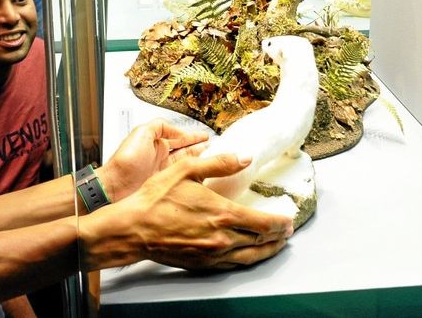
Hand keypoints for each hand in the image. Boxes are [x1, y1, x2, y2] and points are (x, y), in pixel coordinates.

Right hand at [79, 153, 292, 271]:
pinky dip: (247, 260)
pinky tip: (248, 255)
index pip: (264, 223)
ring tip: (275, 245)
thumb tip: (245, 157)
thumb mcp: (186, 170)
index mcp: (223, 214)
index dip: (281, 222)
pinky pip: (233, 265)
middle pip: (261, 241)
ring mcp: (213, 254)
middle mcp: (222, 238)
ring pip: (250, 257)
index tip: (288, 219)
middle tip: (286, 232)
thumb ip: (220, 163)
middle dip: (278, 237)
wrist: (133, 228)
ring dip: (267, 251)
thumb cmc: (155, 200)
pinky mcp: (202, 264)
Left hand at [96, 120, 208, 201]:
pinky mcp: (167, 189)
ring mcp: (166, 175)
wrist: (115, 187)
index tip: (207, 136)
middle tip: (219, 149)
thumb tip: (177, 129)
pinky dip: (196, 178)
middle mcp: (163, 160)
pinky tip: (205, 178)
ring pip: (189, 166)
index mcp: (157, 145)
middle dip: (202, 150)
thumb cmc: (124, 162)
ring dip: (202, 163)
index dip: (194, 137)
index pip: (181, 139)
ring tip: (217, 160)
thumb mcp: (141, 133)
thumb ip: (160, 126)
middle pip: (188, 153)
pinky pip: (185, 181)